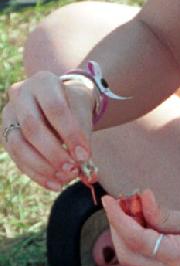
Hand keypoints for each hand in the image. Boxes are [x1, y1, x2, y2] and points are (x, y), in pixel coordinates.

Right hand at [2, 70, 93, 190]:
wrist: (62, 100)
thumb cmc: (74, 105)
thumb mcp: (82, 112)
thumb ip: (82, 134)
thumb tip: (85, 164)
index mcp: (43, 81)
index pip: (55, 108)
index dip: (70, 133)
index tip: (85, 155)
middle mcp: (20, 94)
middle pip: (32, 128)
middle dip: (53, 153)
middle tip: (72, 170)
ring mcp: (8, 114)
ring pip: (18, 145)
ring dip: (42, 166)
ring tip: (64, 179)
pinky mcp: (4, 134)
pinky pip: (16, 157)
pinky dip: (36, 173)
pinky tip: (54, 184)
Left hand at [103, 190, 179, 265]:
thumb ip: (168, 215)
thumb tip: (141, 200)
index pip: (137, 240)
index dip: (119, 218)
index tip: (111, 198)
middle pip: (130, 256)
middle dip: (119, 228)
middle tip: (122, 201)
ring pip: (138, 261)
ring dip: (130, 236)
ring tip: (135, 208)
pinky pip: (151, 262)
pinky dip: (143, 243)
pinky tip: (150, 223)